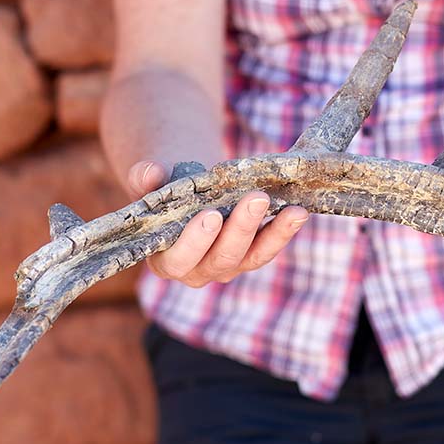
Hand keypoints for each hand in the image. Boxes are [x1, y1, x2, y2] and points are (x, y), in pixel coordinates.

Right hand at [127, 160, 309, 287]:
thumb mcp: (151, 182)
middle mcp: (197, 271)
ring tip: (292, 210)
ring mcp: (227, 266)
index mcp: (165, 260)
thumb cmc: (165, 190)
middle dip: (240, 229)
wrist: (187, 193)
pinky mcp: (250, 256)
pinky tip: (298, 212)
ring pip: (252, 257)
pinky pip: (269, 248)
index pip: (179, 259)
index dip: (195, 241)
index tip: (210, 215)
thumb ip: (145, 178)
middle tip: (256, 199)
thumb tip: (151, 172)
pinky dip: (285, 231)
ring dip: (273, 233)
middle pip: (221, 259)